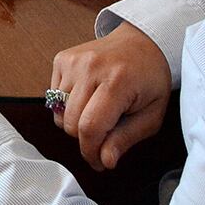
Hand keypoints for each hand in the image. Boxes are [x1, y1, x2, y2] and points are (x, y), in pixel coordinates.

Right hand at [50, 22, 172, 170]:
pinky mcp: (62, 58)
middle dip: (84, 140)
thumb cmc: (150, 80)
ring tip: (94, 116)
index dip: (91, 152)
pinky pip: (53, 96)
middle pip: (71, 123)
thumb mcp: (151, 115)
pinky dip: (66, 106)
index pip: (90, 127)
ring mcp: (73, 61)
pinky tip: (86, 99)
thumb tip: (104, 161)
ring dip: (74, 123)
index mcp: (117, 82)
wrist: (142, 42)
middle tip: (102, 139)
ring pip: (59, 112)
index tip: (99, 162)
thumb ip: (126, 139)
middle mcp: (90, 68)